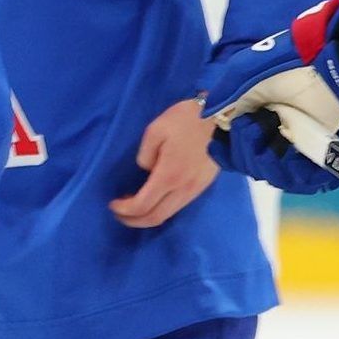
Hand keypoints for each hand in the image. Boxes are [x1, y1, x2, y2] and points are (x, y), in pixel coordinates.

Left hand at [110, 98, 219, 227]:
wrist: (225, 118)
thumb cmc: (188, 120)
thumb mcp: (156, 130)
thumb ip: (145, 155)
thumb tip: (147, 170)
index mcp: (168, 175)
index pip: (142, 205)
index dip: (124, 209)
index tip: (113, 203)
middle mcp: (183, 189)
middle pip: (156, 217)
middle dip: (134, 220)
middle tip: (120, 213)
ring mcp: (196, 189)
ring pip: (169, 214)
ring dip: (149, 216)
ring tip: (136, 206)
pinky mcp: (204, 185)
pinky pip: (179, 205)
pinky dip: (163, 208)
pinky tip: (157, 197)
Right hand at [201, 0, 338, 192]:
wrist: (335, 65)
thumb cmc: (292, 63)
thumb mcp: (247, 71)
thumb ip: (224, 93)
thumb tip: (208, 117)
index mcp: (259, 118)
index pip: (233, 150)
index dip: (225, 150)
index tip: (220, 140)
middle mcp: (279, 136)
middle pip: (249, 164)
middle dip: (244, 150)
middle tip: (253, 126)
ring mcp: (302, 148)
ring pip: (273, 175)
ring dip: (263, 161)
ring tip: (271, 137)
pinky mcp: (324, 157)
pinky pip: (302, 181)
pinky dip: (290, 172)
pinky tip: (286, 154)